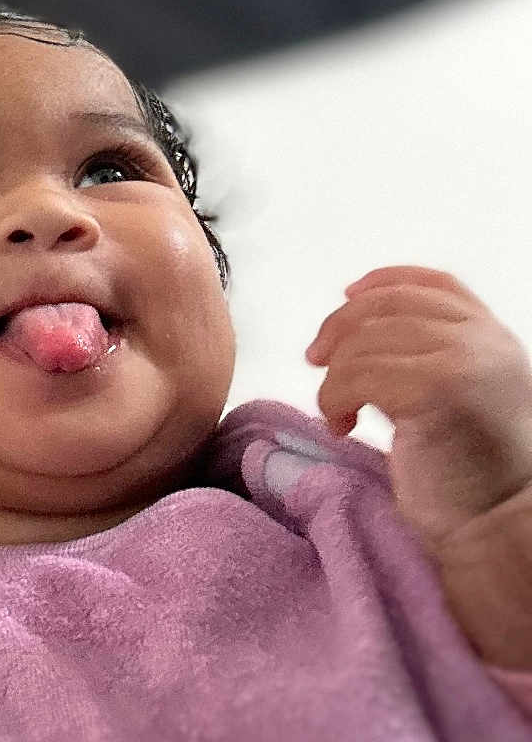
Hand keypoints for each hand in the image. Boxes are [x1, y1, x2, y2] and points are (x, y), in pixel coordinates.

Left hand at [305, 266, 531, 554]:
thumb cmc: (468, 474)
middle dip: (340, 327)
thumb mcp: (458, 395)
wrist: (494, 530)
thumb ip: (428, 355)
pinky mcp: (439, 389)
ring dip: (335, 377)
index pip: (436, 285)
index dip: (385, 281)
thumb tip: (356, 325)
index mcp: (494, 339)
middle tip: (316, 360)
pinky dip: (333, 398)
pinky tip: (342, 426)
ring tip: (339, 413)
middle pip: (389, 305)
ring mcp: (465, 361)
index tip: (348, 295)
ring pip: (365, 342)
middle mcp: (486, 342)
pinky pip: (357, 374)